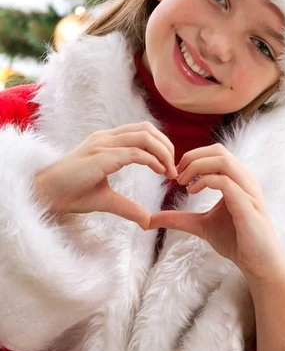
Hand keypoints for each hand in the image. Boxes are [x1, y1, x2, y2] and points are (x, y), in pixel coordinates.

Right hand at [33, 122, 176, 228]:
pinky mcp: (100, 156)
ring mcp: (102, 144)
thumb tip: (147, 221)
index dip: (161, 145)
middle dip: (167, 146)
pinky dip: (152, 160)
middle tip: (174, 168)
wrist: (45, 194)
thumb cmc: (70, 193)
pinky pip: (133, 152)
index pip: (142, 131)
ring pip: (144, 136)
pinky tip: (160, 172)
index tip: (169, 167)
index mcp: (107, 141)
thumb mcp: (106, 199)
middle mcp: (106, 138)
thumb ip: (127, 207)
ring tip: (169, 171)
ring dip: (163, 152)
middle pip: (147, 129)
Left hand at [149, 144, 284, 280]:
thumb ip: (179, 219)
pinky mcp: (247, 205)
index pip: (216, 153)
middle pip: (218, 151)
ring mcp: (248, 191)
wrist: (258, 264)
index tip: (176, 172)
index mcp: (237, 180)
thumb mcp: (201, 225)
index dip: (193, 156)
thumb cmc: (236, 241)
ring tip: (182, 182)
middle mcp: (245, 180)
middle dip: (192, 157)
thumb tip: (150, 220)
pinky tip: (192, 191)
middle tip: (175, 174)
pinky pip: (226, 182)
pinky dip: (205, 181)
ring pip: (223, 161)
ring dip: (197, 166)